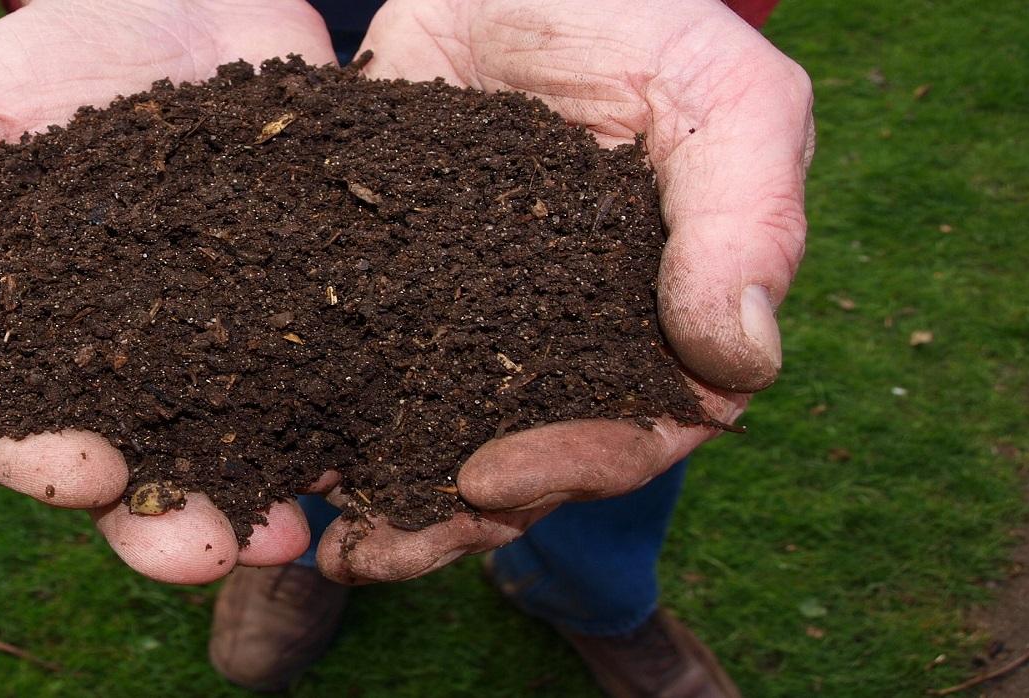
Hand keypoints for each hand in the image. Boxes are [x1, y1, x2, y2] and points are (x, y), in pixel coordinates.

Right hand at [0, 0, 335, 583]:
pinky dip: (343, 415)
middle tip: (210, 554)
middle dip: (167, 524)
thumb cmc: (26, 64)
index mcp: (24, 349)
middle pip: (138, 472)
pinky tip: (366, 446)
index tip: (87, 477)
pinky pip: (328, 371)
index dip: (45, 467)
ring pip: (236, 444)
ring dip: (259, 498)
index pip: (19, 434)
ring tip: (292, 534)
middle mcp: (123, 367)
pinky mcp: (303, 299)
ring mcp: (220, 338)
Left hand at [315, 0, 813, 583]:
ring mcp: (476, 317)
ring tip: (329, 540)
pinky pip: (364, 369)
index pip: (636, 428)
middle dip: (457, 516)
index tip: (493, 475)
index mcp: (658, 312)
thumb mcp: (716, 91)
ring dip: (393, 502)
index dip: (574, 467)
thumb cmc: (634, 12)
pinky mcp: (393, 286)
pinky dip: (329, 420)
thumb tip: (739, 363)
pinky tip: (284, 458)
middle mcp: (566, 335)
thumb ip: (744, 216)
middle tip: (378, 547)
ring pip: (441, 436)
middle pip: (528, 461)